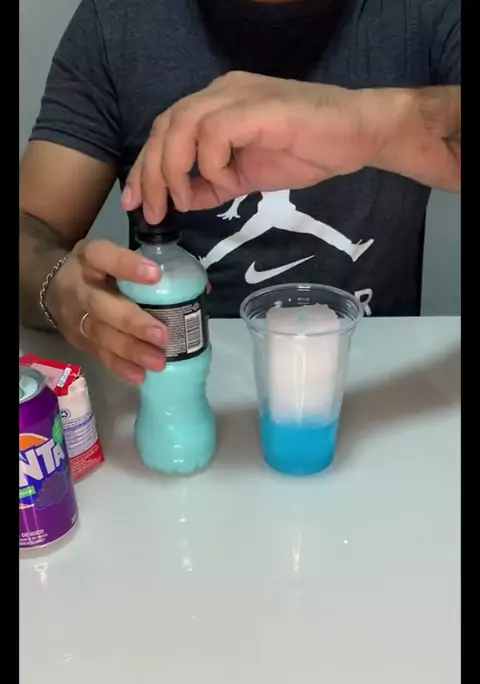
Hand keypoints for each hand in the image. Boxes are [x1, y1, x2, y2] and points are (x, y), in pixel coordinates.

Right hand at [46, 239, 167, 384]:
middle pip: (101, 305)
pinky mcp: (78, 340)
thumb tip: (202, 288)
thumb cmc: (99, 269)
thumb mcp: (115, 255)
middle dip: (133, 322)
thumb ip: (151, 265)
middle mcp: (79, 287)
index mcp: (90, 258)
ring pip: (101, 335)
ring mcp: (76, 316)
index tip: (155, 275)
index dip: (127, 265)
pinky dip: (120, 367)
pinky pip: (99, 355)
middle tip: (162, 335)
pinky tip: (140, 376)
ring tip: (159, 361)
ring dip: (131, 351)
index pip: (104, 256)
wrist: (52, 287)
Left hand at [122, 71, 384, 221]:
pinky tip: (226, 182)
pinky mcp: (259, 108)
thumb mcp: (248, 175)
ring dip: (173, 168)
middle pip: (165, 125)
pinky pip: (215, 131)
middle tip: (151, 210)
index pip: (166, 129)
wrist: (357, 134)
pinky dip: (211, 162)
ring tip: (182, 201)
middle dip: (150, 172)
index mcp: (216, 104)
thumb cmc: (308, 150)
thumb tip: (185, 199)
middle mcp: (221, 92)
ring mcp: (239, 95)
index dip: (147, 166)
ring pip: (182, 124)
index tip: (139, 203)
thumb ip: (215, 183)